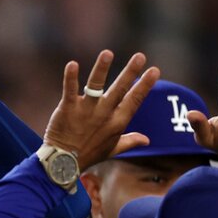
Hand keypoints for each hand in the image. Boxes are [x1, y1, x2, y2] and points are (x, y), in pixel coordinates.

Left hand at [44, 51, 159, 168]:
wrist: (62, 164)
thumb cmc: (88, 155)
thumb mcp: (113, 149)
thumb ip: (130, 140)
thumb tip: (147, 140)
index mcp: (117, 122)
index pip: (134, 100)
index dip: (144, 85)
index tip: (155, 70)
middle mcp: (103, 115)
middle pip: (119, 90)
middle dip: (130, 73)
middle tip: (140, 56)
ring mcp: (85, 111)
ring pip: (95, 86)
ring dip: (101, 69)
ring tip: (107, 53)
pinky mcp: (67, 109)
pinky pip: (69, 91)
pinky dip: (70, 78)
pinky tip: (72, 64)